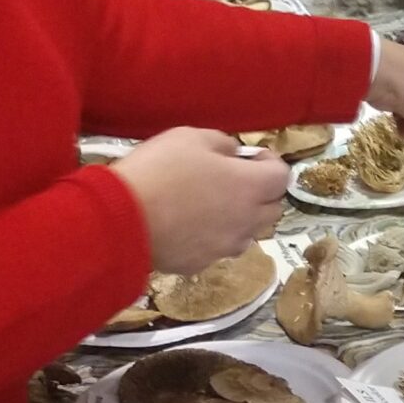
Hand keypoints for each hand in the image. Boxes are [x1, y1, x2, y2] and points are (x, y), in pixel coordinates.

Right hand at [109, 129, 289, 273]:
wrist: (120, 220)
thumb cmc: (159, 170)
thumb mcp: (191, 137)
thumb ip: (223, 144)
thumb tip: (234, 155)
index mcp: (250, 188)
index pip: (283, 177)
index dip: (271, 163)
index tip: (252, 157)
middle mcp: (245, 222)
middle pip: (272, 210)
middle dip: (261, 193)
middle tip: (235, 180)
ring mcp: (224, 248)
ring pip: (246, 233)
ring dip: (239, 218)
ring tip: (209, 204)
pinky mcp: (200, 265)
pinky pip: (217, 248)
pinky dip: (212, 237)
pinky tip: (186, 226)